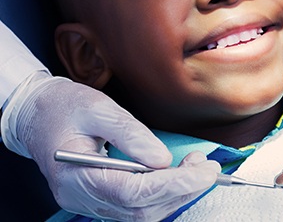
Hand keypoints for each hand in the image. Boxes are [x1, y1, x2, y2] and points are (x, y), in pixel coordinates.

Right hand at [6, 73, 219, 220]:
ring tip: (196, 168)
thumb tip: (162, 159)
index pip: (134, 193)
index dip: (174, 184)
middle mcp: (83, 198)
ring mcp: (89, 201)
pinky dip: (162, 194)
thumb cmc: (66, 107)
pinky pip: (135, 206)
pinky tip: (177, 176)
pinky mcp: (98, 196)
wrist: (39, 114)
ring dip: (175, 194)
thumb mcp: (98, 109)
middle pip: (141, 211)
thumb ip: (130, 134)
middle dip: (181, 191)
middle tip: (207, 167)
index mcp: (77, 176)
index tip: (204, 170)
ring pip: (141, 214)